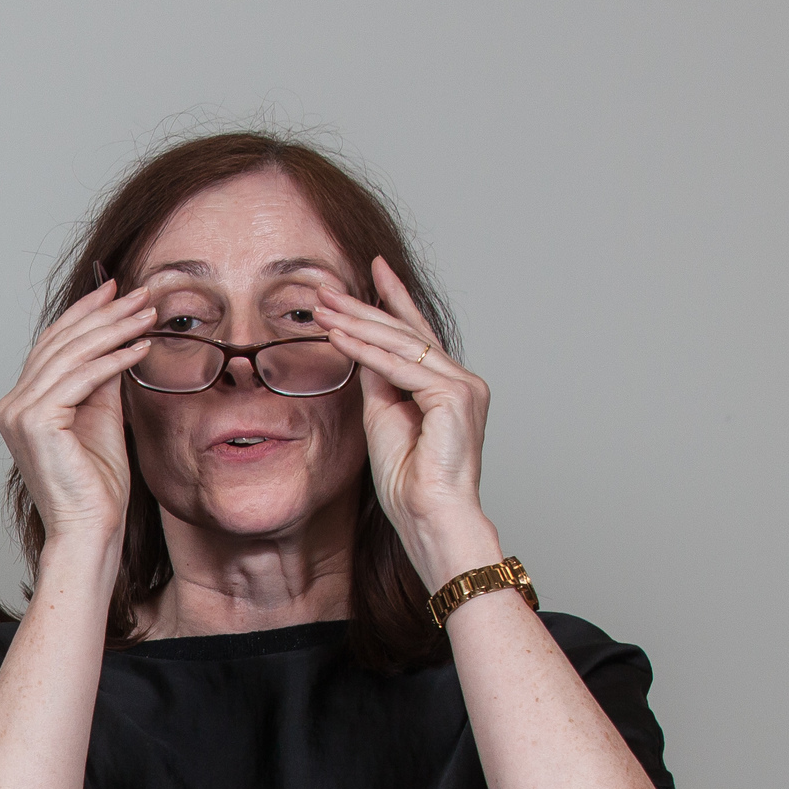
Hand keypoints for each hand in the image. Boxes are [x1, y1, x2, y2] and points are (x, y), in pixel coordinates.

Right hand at [0, 279, 160, 543]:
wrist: (90, 528)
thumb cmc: (96, 485)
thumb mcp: (102, 415)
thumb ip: (102, 377)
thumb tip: (118, 336)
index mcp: (20, 404)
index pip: (52, 344)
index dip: (84, 313)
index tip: (115, 288)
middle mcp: (11, 405)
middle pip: (60, 343)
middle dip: (104, 313)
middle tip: (140, 292)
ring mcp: (19, 413)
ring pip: (72, 355)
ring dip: (114, 329)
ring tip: (147, 314)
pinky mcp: (37, 422)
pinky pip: (82, 378)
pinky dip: (114, 358)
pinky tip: (140, 346)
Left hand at [314, 261, 498, 577]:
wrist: (432, 517)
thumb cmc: (410, 482)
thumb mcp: (384, 419)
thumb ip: (379, 383)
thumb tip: (361, 352)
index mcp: (448, 386)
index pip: (416, 334)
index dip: (392, 300)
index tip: (371, 271)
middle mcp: (462, 381)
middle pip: (406, 332)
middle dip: (364, 306)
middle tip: (328, 285)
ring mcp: (462, 387)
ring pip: (403, 344)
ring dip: (358, 323)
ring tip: (325, 305)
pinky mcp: (454, 398)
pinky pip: (401, 367)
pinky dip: (367, 352)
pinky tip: (341, 336)